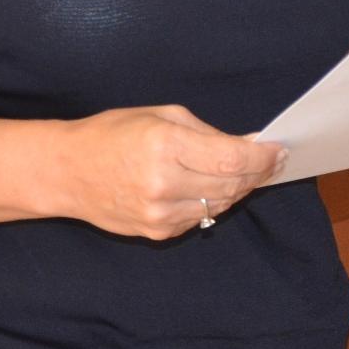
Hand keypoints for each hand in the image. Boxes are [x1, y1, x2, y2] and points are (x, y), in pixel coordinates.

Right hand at [52, 104, 284, 239]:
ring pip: (219, 206)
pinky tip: (213, 187)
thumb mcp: (160, 116)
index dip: (262, 158)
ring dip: (238, 189)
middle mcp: (164, 184)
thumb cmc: (113, 134)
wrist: (68, 172)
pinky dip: (213, 203)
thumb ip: (206, 133)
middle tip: (273, 162)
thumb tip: (247, 145)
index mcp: (165, 146)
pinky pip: (199, 219)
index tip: (280, 151)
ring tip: (248, 173)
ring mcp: (160, 214)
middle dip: (257, 174)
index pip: (231, 159)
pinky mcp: (157, 232)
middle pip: (231, 186)